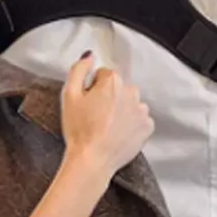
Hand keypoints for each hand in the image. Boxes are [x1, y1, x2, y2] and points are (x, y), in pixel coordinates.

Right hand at [61, 53, 153, 179]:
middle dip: (110, 97)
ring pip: (130, 103)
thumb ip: (79, 69)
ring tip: (107, 126)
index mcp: (113, 81)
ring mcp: (141, 110)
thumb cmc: (80, 130)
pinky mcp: (147, 127)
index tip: (88, 101)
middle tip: (96, 115)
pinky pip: (139, 119)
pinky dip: (131, 123)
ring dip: (122, 109)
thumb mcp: (69, 95)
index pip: (104, 74)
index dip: (93, 87)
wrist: (92, 160)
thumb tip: (89, 56)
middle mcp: (131, 92)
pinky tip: (118, 133)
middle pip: (119, 87)